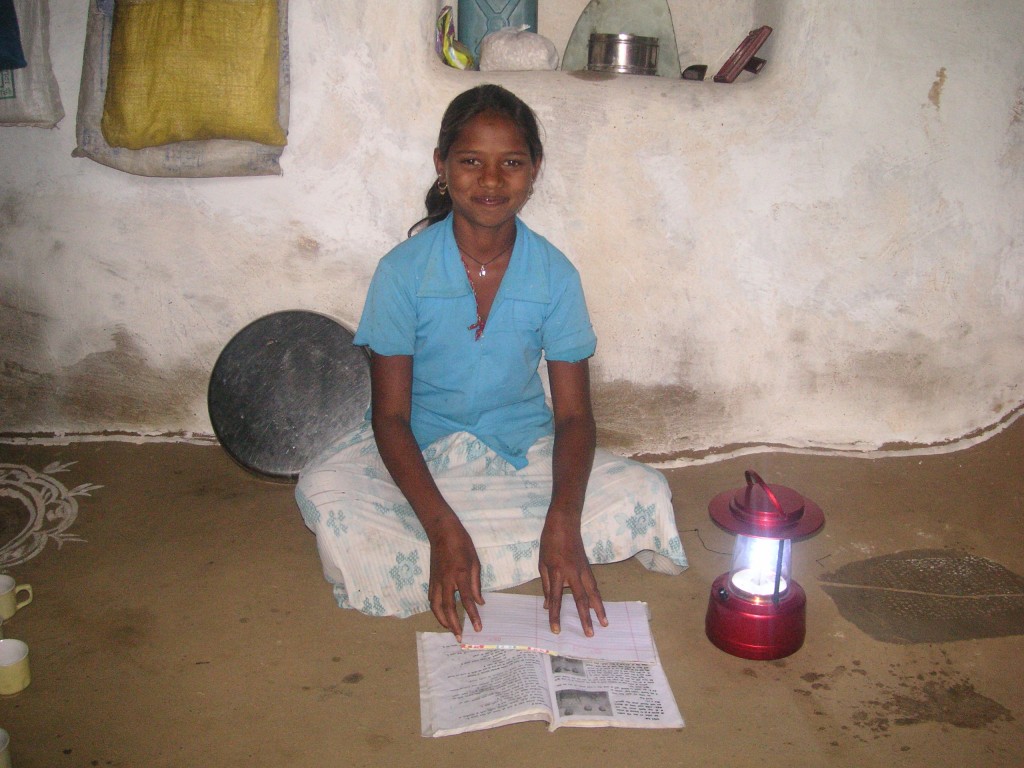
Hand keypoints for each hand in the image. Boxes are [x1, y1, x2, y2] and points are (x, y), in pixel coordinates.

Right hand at [426, 516, 484, 640]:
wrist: (442, 532)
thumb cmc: (462, 544)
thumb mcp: (475, 562)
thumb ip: (476, 584)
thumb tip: (479, 602)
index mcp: (461, 575)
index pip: (468, 601)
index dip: (473, 616)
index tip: (478, 628)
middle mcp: (447, 581)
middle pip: (449, 608)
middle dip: (454, 625)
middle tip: (460, 638)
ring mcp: (436, 581)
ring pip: (436, 607)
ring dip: (443, 621)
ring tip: (450, 630)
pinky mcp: (431, 580)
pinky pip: (432, 599)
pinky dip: (436, 610)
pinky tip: (441, 616)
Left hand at [538, 516, 606, 635]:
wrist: (564, 523)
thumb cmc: (549, 542)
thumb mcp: (542, 563)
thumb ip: (547, 585)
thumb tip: (548, 605)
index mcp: (557, 572)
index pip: (557, 599)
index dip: (556, 616)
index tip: (556, 630)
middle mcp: (573, 573)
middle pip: (581, 599)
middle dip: (586, 618)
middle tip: (590, 634)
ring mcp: (583, 570)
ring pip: (593, 593)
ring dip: (599, 609)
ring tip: (604, 623)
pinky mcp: (588, 567)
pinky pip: (593, 585)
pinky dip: (597, 597)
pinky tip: (599, 606)